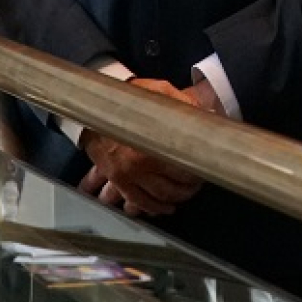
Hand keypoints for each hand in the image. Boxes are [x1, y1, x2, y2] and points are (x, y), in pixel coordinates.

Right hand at [78, 77, 213, 215]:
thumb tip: (208, 115)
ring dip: (174, 200)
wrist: (94, 107)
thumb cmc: (130, 97)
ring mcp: (128, 175)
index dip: (198, 171)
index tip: (206, 169)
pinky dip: (153, 208)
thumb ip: (183, 104)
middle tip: (199, 183)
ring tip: (184, 196)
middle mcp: (141, 164)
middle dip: (188, 189)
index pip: (184, 167)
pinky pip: (138, 201)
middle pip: (172, 186)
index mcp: (154, 142)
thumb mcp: (160, 92)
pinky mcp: (118, 180)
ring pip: (157, 197)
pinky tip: (164, 208)